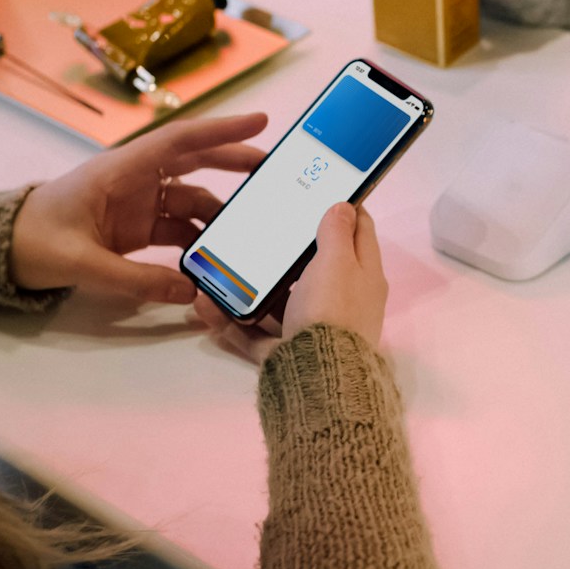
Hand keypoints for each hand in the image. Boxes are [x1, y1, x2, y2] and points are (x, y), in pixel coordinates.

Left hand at [9, 113, 268, 301]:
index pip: (180, 142)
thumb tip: (190, 292)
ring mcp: (137, 203)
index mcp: (119, 170)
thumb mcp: (83, 263)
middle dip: (235, 162)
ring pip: (192, 198)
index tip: (261, 120)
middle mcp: (134, 180)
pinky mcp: (136, 227)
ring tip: (250, 227)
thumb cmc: (31, 241)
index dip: (222, 130)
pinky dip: (200, 239)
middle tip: (274, 169)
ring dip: (220, 211)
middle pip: (195, 162)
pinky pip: (179, 227)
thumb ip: (137, 281)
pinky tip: (216, 255)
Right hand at [194, 201, 387, 366]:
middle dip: (288, 248)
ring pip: (279, 299)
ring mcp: (314, 327)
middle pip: (316, 266)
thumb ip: (337, 233)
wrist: (320, 379)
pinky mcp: (287, 351)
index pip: (360, 231)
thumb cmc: (332, 309)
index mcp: (364, 275)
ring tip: (221, 265)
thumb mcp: (337, 262)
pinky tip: (205, 306)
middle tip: (260, 224)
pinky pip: (255, 332)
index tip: (320, 189)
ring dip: (251, 284)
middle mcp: (343, 300)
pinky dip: (231, 321)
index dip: (344, 207)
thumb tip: (345, 205)